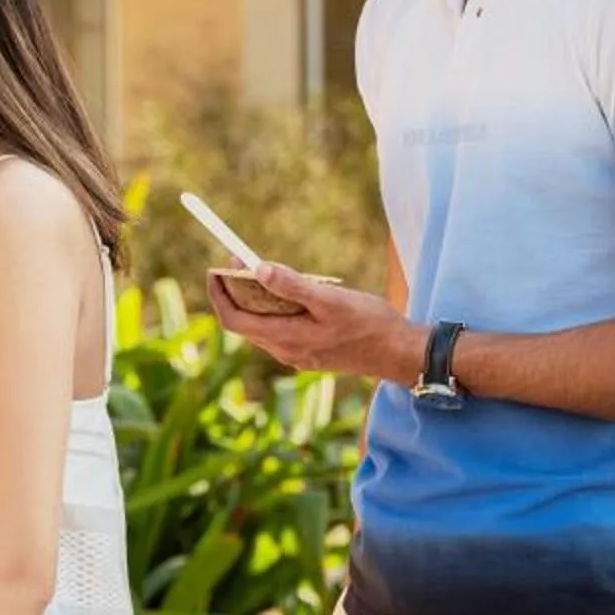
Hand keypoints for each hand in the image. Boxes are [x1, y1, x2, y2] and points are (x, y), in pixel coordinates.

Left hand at [209, 262, 423, 387]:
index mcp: (285, 338)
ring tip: (260, 270)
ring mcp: (296, 354)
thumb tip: (258, 269)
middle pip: (244, 322)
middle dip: (234, 291)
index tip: (215, 268)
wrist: (399, 353)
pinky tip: (287, 291)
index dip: (218, 294)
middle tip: (239, 260)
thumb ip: (293, 286)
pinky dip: (273, 308)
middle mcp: (284, 351)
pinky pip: (279, 329)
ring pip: (261, 325)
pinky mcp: (309, 352)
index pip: (233, 319)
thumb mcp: (330, 299)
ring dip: (254, 299)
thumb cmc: (370, 324)